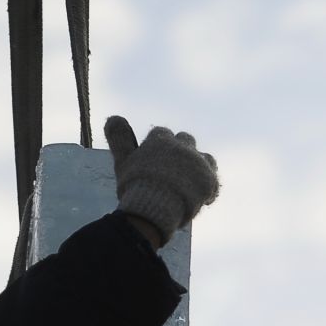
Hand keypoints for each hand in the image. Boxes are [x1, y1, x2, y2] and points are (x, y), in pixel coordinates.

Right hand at [103, 115, 218, 245]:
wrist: (155, 207)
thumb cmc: (135, 185)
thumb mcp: (122, 160)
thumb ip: (119, 139)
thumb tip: (112, 118)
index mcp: (161, 139)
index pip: (162, 134)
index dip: (159, 147)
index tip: (155, 161)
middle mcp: (182, 146)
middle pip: (186, 140)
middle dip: (181, 153)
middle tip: (174, 173)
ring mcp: (198, 162)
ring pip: (205, 158)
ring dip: (199, 167)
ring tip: (191, 185)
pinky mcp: (209, 180)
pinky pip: (213, 182)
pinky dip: (207, 190)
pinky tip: (199, 201)